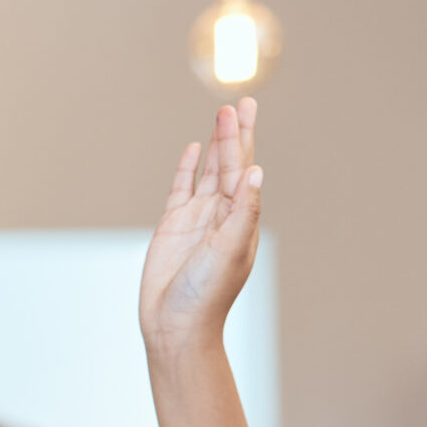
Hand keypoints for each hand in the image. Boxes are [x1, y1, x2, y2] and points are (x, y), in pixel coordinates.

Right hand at [139, 99, 264, 355]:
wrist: (175, 324)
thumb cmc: (207, 293)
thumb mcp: (230, 249)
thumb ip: (243, 210)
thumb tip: (255, 172)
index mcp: (240, 218)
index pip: (243, 168)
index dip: (244, 138)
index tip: (245, 109)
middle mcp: (221, 214)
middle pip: (229, 164)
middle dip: (233, 133)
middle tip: (238, 102)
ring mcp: (196, 218)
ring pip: (207, 171)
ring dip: (214, 145)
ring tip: (220, 116)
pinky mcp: (172, 226)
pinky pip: (181, 189)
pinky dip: (188, 168)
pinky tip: (192, 150)